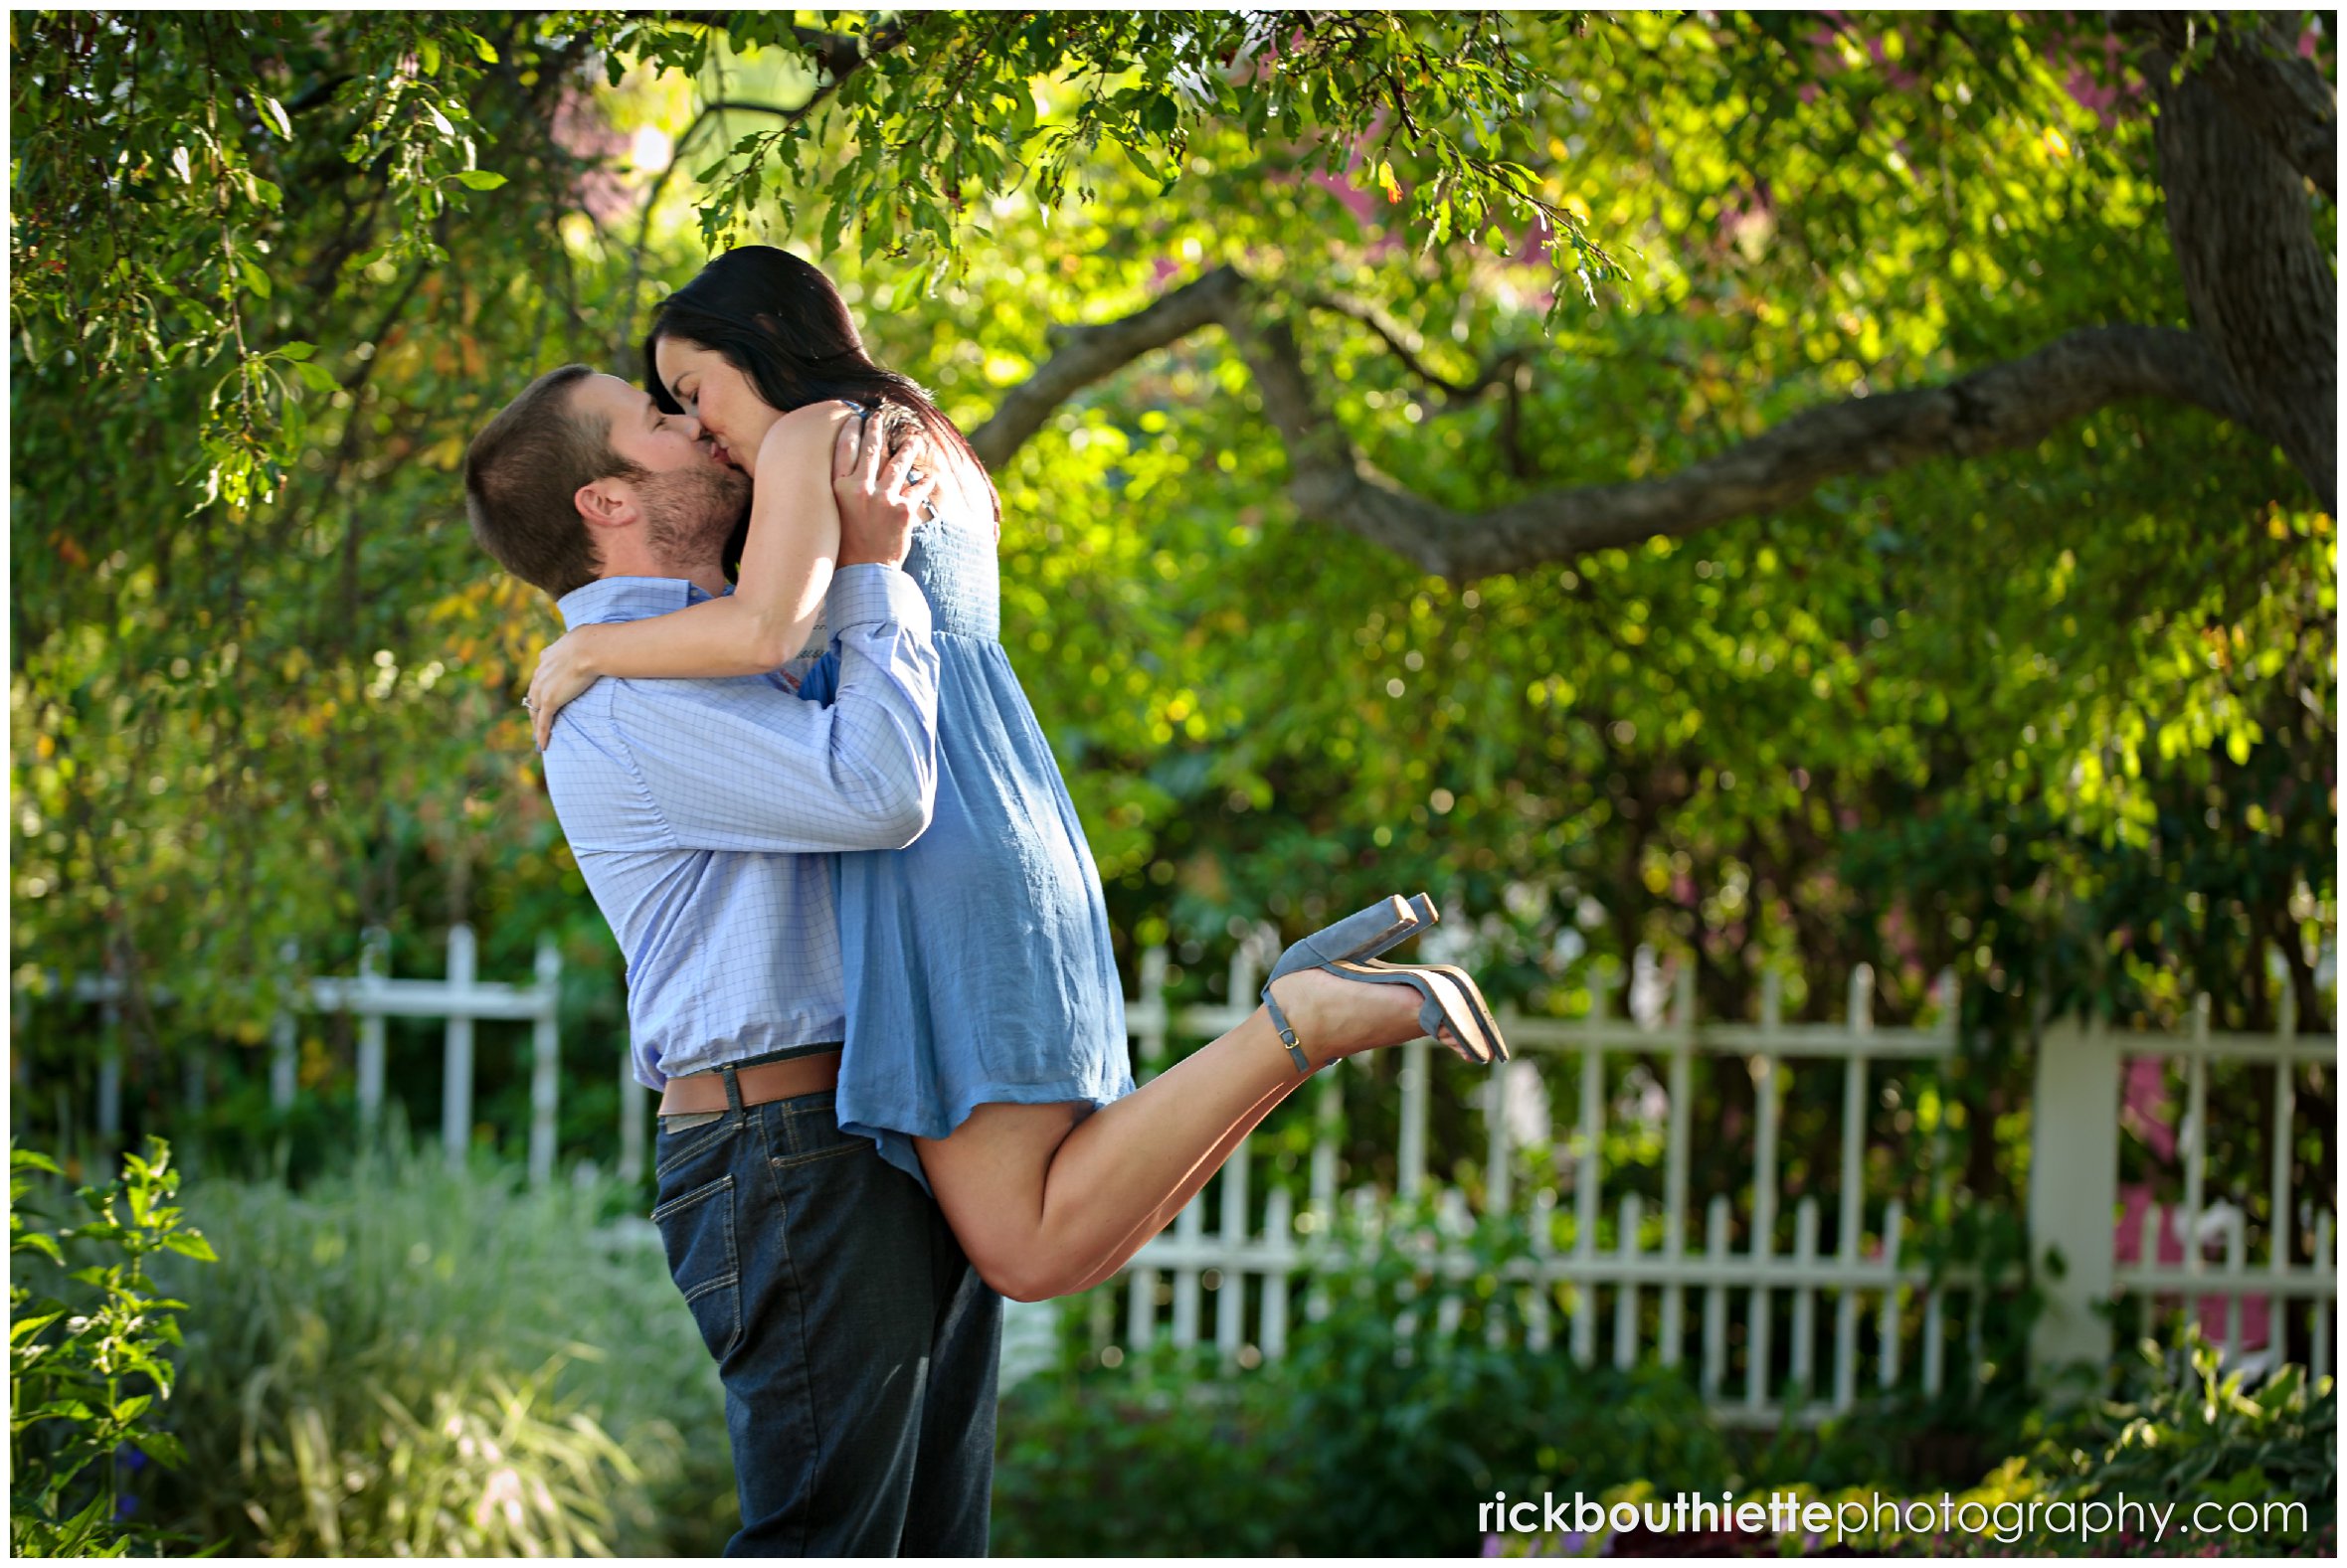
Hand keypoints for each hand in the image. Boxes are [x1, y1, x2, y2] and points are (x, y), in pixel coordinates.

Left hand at [526, 626, 602, 750]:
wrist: (590, 648)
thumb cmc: (593, 642)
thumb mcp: (582, 639)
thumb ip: (580, 643)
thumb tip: (592, 639)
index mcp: (547, 657)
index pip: (540, 677)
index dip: (541, 689)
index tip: (543, 697)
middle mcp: (540, 673)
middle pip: (533, 696)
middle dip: (534, 709)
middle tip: (537, 722)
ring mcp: (543, 688)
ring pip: (535, 711)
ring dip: (536, 725)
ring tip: (539, 737)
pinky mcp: (550, 701)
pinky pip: (543, 722)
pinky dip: (542, 734)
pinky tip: (543, 746)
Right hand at [832, 405, 940, 569]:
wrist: (864, 572)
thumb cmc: (847, 546)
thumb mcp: (836, 514)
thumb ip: (843, 491)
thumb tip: (853, 472)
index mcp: (838, 490)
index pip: (843, 450)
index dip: (851, 431)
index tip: (856, 418)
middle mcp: (859, 490)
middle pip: (870, 450)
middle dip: (876, 429)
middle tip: (879, 415)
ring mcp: (882, 499)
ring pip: (897, 464)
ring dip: (907, 449)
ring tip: (914, 439)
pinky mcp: (903, 510)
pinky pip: (918, 489)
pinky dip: (926, 482)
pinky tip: (932, 475)